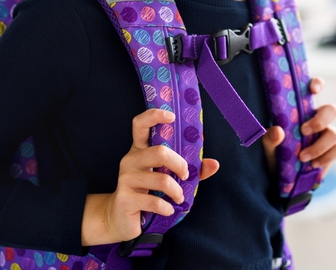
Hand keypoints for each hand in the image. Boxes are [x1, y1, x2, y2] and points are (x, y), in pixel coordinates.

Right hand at [81, 109, 218, 245]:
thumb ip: (192, 170)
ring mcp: (125, 179)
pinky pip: (154, 201)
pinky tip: (168, 210)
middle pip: (159, 152)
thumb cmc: (148, 193)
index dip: (154, 116)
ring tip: (179, 198)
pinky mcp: (125, 198)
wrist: (120, 219)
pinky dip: (167, 207)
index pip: (140, 124)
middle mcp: (130, 160)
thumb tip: (214, 164)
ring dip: (176, 191)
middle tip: (186, 176)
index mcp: (140, 150)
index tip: (172, 117)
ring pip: (161, 179)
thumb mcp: (169, 177)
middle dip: (179, 165)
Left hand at [262, 77, 335, 175]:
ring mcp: (325, 134)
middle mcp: (316, 119)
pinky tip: (312, 164)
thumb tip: (277, 131)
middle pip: (331, 110)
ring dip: (319, 145)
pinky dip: (325, 157)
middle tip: (303, 130)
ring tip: (302, 156)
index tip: (313, 89)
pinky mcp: (331, 150)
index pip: (313, 90)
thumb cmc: (274, 154)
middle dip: (320, 119)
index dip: (317, 84)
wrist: (282, 178)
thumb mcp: (267, 147)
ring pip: (334, 133)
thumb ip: (270, 139)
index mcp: (300, 110)